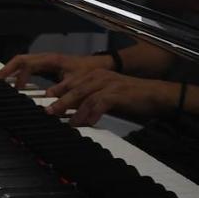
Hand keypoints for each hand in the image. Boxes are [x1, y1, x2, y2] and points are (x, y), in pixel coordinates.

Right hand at [0, 52, 110, 87]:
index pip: (28, 63)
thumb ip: (62, 90)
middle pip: (21, 59)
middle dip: (7, 68)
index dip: (19, 75)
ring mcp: (46, 61)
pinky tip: (16, 80)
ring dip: (12, 69)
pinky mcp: (47, 65)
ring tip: (0, 79)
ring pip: (24, 61)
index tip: (16, 88)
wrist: (99, 67)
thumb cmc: (89, 72)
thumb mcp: (76, 82)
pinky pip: (29, 66)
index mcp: (51, 60)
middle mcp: (46, 58)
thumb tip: (48, 98)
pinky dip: (20, 72)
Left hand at [44, 69, 176, 126]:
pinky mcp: (117, 93)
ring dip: (73, 109)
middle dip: (60, 100)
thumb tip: (73, 112)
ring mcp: (108, 84)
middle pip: (74, 88)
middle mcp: (99, 76)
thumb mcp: (106, 96)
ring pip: (85, 95)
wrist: (154, 94)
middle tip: (48, 111)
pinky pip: (100, 103)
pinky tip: (87, 123)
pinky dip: (92, 114)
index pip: (71, 81)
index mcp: (95, 75)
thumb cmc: (129, 97)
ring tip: (65, 121)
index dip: (57, 89)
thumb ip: (90, 100)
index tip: (45, 99)